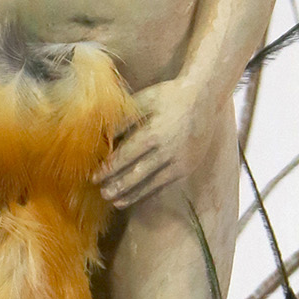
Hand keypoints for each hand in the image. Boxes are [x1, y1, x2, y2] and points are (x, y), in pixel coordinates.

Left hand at [96, 78, 216, 212]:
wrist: (204, 97)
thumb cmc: (169, 96)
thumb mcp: (144, 100)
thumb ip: (123, 119)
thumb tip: (104, 138)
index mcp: (154, 133)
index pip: (125, 156)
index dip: (108, 169)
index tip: (94, 177)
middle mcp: (168, 150)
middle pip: (137, 175)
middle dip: (117, 186)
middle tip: (102, 194)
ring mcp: (180, 161)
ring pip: (153, 184)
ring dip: (133, 195)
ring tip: (116, 202)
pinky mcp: (189, 167)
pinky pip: (167, 184)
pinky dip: (151, 192)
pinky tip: (138, 197)